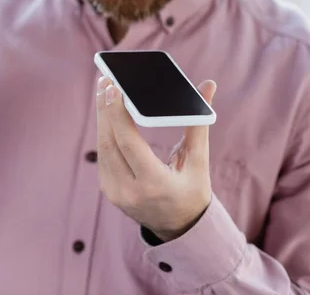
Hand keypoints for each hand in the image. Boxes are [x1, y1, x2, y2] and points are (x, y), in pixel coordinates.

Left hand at [96, 76, 217, 241]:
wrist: (179, 227)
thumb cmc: (193, 192)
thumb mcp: (199, 161)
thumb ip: (198, 122)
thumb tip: (208, 86)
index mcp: (153, 184)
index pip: (127, 142)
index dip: (117, 113)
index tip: (113, 87)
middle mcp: (129, 191)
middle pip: (109, 142)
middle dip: (104, 109)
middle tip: (105, 81)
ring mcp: (115, 192)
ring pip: (102, 148)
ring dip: (101, 118)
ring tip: (104, 91)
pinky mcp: (108, 190)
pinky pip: (102, 156)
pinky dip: (104, 133)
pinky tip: (106, 114)